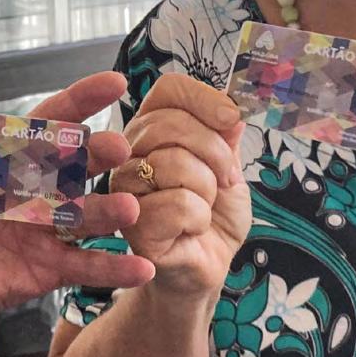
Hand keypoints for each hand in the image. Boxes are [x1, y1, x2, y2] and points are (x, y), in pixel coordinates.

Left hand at [0, 74, 155, 351]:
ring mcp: (48, 228)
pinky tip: (143, 268)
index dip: (79, 101)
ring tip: (130, 208)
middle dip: (97, 155)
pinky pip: (84, 267)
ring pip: (84, 216)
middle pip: (73, 166)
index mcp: (13, 158)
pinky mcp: (49, 268)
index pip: (49, 122)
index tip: (114, 83)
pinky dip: (113, 269)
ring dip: (109, 211)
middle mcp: (39, 188)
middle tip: (119, 149)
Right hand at [113, 73, 248, 297]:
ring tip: (201, 208)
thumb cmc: (213, 215)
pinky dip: (198, 218)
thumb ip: (225, 137)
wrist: (207, 266)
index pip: (168, 90)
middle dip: (214, 152)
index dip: (201, 97)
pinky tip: (191, 229)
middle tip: (224, 179)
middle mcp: (129, 153)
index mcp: (151, 130)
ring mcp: (125, 190)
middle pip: (170, 123)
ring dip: (206, 190)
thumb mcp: (229, 169)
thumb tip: (230, 109)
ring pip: (172, 163)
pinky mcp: (132, 225)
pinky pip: (178, 204)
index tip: (229, 118)